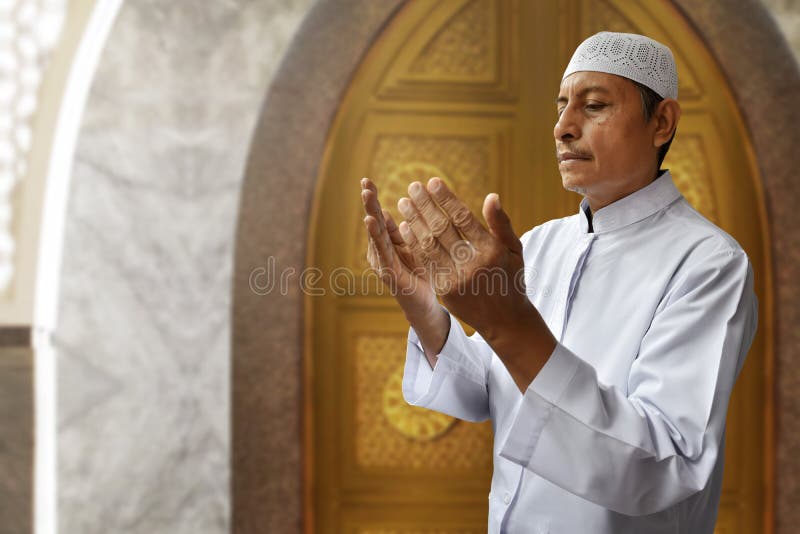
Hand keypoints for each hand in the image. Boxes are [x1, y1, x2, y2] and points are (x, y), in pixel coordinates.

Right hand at [360, 177, 437, 322]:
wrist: (424, 305)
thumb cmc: (420, 276)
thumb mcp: (414, 248)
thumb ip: (404, 232)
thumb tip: (390, 211)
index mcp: (387, 244)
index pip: (380, 217)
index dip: (373, 200)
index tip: (367, 180)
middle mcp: (380, 252)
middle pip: (375, 222)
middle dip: (370, 202)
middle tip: (365, 182)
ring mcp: (382, 262)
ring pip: (376, 233)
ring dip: (371, 213)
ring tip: (366, 195)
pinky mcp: (389, 272)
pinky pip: (383, 251)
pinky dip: (376, 235)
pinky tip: (371, 221)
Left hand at [397, 177, 555, 390]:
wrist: (505, 319)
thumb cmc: (510, 277)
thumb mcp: (514, 250)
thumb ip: (500, 223)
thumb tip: (491, 196)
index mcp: (490, 250)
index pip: (463, 218)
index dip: (446, 199)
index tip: (432, 182)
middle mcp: (471, 264)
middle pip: (442, 228)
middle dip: (425, 205)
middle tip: (412, 187)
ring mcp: (455, 278)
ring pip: (429, 244)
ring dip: (414, 221)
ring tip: (404, 203)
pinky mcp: (444, 290)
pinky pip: (424, 262)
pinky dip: (413, 243)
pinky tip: (405, 227)